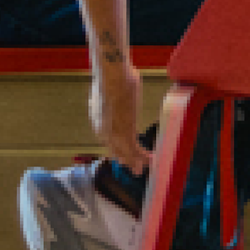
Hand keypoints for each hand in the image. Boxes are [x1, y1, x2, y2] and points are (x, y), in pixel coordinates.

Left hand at [89, 55, 150, 173]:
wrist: (112, 79)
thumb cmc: (109, 81)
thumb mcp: (104, 95)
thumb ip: (108, 103)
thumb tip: (116, 100)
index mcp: (98, 124)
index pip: (109, 143)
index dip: (118, 151)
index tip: (124, 156)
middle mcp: (104, 133)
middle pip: (117, 152)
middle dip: (127, 161)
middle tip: (136, 170)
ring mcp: (115, 134)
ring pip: (127, 153)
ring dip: (137, 162)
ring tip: (144, 169)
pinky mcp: (127, 132)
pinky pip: (135, 149)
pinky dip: (143, 156)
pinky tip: (151, 160)